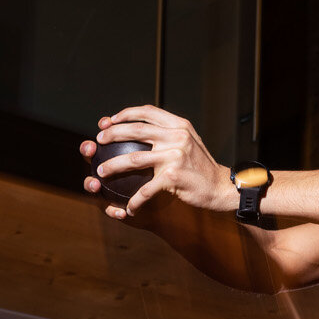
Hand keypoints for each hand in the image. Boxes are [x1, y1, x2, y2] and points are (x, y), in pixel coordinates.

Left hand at [79, 105, 231, 222]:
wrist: (220, 188)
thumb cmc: (200, 167)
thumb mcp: (189, 141)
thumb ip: (170, 132)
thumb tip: (143, 126)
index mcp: (179, 125)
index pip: (146, 112)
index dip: (124, 114)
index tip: (109, 121)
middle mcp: (177, 137)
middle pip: (136, 131)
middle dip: (112, 135)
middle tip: (98, 141)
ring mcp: (175, 156)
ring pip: (134, 159)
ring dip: (113, 166)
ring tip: (101, 172)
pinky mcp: (173, 178)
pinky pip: (146, 189)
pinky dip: (135, 200)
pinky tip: (129, 207)